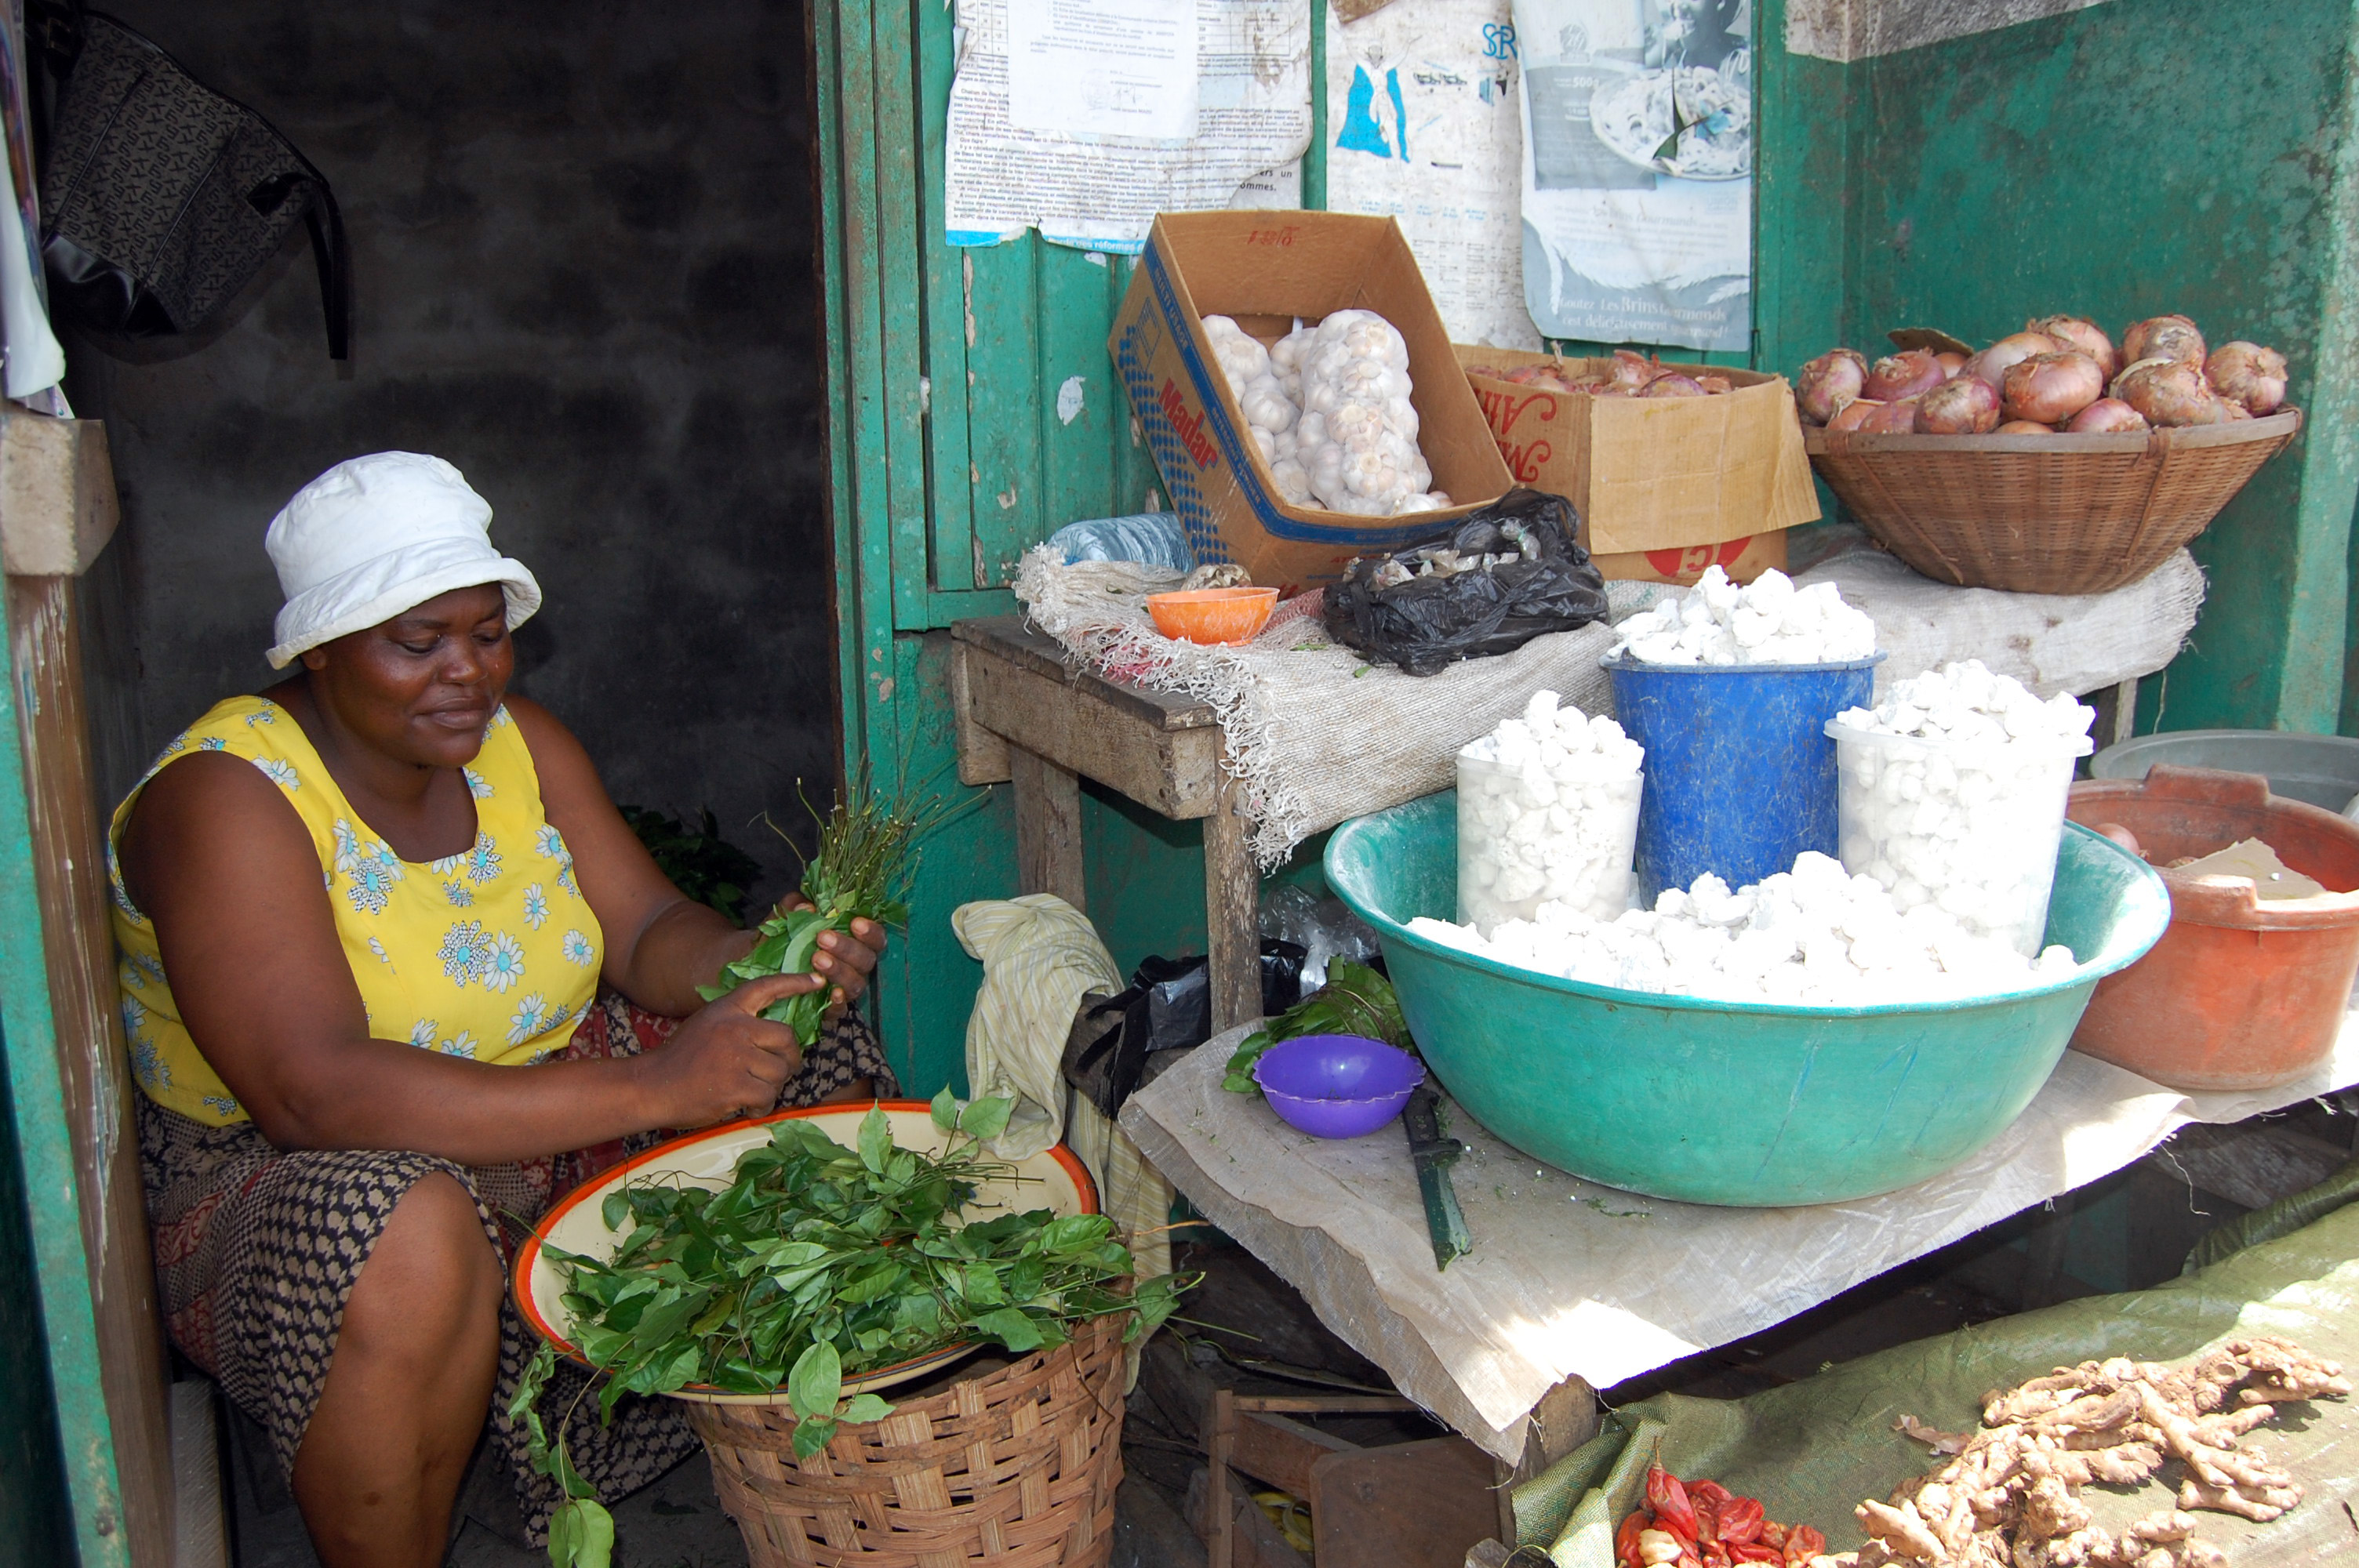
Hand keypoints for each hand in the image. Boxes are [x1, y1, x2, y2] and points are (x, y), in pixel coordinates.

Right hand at [634, 971, 814, 1126]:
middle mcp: (734, 1028)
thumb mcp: (708, 1024)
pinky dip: (762, 1106)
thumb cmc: (681, 1059)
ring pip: (779, 1072)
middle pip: (787, 1039)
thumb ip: (737, 1023)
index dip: (795, 982)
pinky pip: (767, 1096)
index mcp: (727, 1009)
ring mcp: (735, 1057)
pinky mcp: (735, 1087)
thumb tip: (776, 1035)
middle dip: (790, 1058)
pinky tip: (748, 1106)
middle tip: (781, 1069)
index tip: (817, 981)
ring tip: (753, 1091)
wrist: (652, 1086)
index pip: (766, 988)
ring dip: (772, 1086)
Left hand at [776, 895, 887, 1020]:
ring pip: (856, 983)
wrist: (756, 970)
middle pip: (867, 960)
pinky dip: (839, 1001)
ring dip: (840, 970)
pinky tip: (832, 992)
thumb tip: (807, 908)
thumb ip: (793, 906)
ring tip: (817, 959)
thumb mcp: (783, 918)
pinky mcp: (829, 1009)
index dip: (871, 931)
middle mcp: (853, 966)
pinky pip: (841, 1009)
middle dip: (848, 948)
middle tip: (824, 938)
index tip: (855, 922)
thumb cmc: (780, 941)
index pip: (875, 938)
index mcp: (851, 941)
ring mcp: (843, 989)